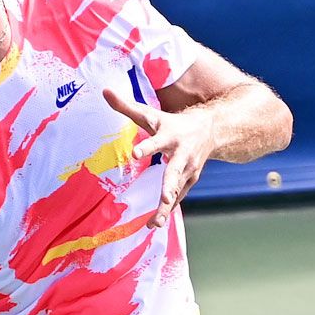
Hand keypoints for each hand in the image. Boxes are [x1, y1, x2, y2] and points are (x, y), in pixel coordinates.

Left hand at [103, 87, 215, 227]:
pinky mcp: (190, 180)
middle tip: (162, 200)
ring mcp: (188, 170)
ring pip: (177, 191)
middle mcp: (182, 155)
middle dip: (168, 187)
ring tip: (154, 224)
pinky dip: (167, 210)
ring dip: (166, 207)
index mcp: (170, 136)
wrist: (211, 129)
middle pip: (174, 172)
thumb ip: (127, 106)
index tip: (135, 154)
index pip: (156, 141)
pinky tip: (155, 224)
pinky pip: (177, 198)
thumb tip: (104, 90)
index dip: (147, 147)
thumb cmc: (173, 123)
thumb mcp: (151, 114)